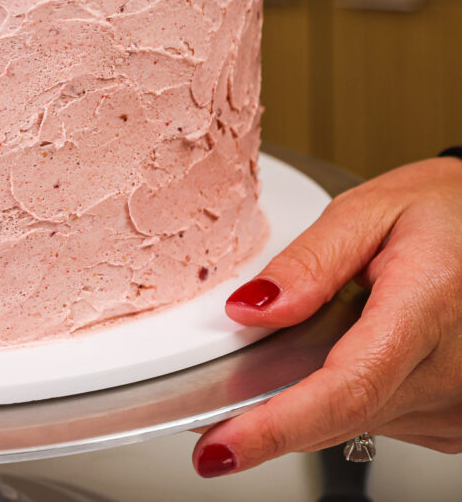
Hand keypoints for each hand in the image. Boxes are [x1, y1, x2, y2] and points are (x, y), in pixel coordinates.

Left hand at [193, 157, 461, 477]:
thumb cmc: (443, 213)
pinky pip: (376, 418)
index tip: (223, 446)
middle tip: (218, 395)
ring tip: (324, 330)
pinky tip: (352, 348)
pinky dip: (346, 392)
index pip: (347, 387)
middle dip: (272, 411)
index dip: (278, 425)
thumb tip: (252, 308)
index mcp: (427, 307)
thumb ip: (310, 261)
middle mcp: (451, 370)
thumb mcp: (370, 210)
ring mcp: (457, 404)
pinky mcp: (452, 420)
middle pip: (341, 414)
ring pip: (354, 421)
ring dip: (314, 393)